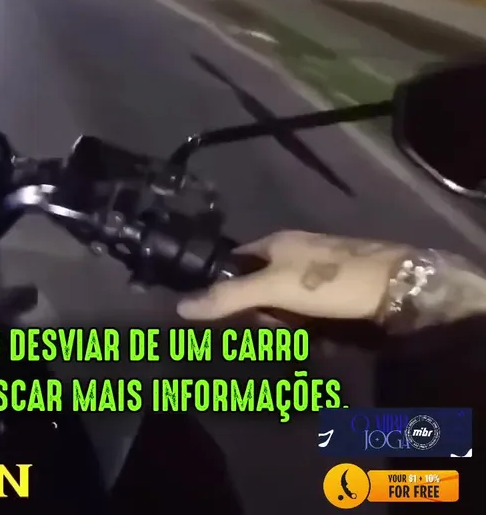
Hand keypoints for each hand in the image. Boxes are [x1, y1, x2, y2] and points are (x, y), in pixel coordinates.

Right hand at [176, 230, 407, 321]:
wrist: (398, 287)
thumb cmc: (329, 281)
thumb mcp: (273, 288)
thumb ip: (228, 297)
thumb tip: (179, 307)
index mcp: (275, 242)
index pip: (235, 263)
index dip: (229, 289)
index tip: (233, 314)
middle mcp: (295, 252)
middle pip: (259, 287)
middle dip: (263, 313)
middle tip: (278, 328)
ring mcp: (319, 271)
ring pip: (285, 303)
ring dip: (288, 324)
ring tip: (303, 334)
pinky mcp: (340, 290)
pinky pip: (310, 311)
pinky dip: (311, 326)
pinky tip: (322, 335)